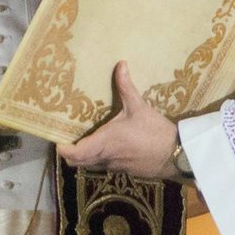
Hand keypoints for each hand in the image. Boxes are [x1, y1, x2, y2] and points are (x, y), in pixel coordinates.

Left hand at [57, 61, 180, 179]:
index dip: (63, 150)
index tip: (57, 142)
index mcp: (105, 142)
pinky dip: (97, 159)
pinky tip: (104, 146)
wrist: (176, 154)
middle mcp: (106, 157)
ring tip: (82, 140)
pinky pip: (103, 166)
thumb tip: (120, 64)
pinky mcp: (123, 170)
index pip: (76, 153)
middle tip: (66, 138)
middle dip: (69, 153)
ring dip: (83, 156)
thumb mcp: (139, 107)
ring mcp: (114, 166)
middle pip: (77, 162)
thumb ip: (126, 87)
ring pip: (89, 165)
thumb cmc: (155, 131)